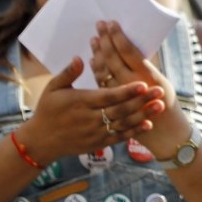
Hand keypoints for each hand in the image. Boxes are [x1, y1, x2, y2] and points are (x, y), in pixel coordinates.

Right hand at [22, 57, 164, 163]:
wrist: (41, 141)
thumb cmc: (48, 110)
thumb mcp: (52, 89)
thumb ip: (68, 73)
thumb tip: (79, 57)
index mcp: (80, 102)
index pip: (107, 96)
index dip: (126, 91)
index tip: (143, 84)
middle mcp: (90, 119)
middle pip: (120, 110)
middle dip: (141, 101)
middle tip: (160, 91)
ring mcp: (95, 132)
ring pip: (123, 124)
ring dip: (143, 115)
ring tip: (160, 106)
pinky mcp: (98, 143)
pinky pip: (118, 137)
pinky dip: (134, 132)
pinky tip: (149, 125)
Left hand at [90, 21, 195, 153]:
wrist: (163, 132)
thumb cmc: (165, 104)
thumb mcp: (161, 82)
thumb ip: (145, 68)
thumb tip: (131, 50)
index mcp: (147, 75)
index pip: (128, 52)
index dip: (118, 37)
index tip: (111, 23)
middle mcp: (132, 83)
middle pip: (114, 58)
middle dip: (106, 40)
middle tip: (100, 25)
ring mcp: (120, 94)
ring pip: (105, 70)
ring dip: (98, 53)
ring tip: (94, 39)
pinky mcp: (112, 102)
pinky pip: (101, 84)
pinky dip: (97, 71)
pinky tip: (93, 61)